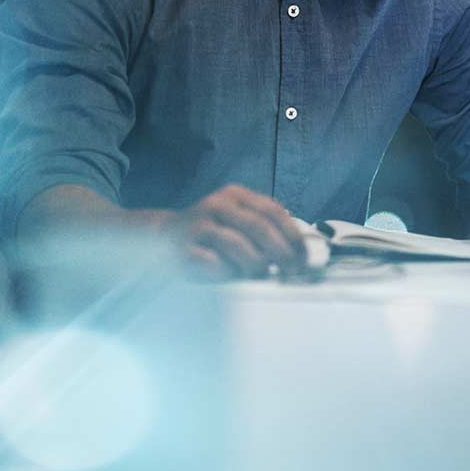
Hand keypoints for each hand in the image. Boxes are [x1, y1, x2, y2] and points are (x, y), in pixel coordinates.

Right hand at [166, 184, 307, 278]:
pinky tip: (230, 275)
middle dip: (281, 253)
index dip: (293, 236)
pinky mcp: (183, 248)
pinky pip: (213, 263)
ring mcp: (198, 225)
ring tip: (258, 274)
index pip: (273, 211)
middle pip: (259, 227)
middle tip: (291, 272)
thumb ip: (265, 229)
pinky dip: (227, 272)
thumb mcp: (238, 221)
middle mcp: (217, 204)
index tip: (304, 258)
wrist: (164, 238)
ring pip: (238, 245)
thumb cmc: (212, 235)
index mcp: (235, 195)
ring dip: (255, 265)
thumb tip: (299, 253)